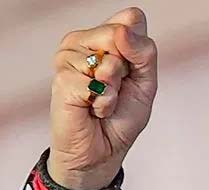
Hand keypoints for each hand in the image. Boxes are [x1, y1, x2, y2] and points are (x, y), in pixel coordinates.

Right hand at [47, 7, 156, 189]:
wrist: (102, 152)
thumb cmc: (121, 117)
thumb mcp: (146, 83)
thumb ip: (144, 52)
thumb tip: (121, 32)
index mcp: (106, 36)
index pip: (131, 18)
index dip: (139, 47)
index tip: (132, 71)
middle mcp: (83, 41)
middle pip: (118, 33)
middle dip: (127, 70)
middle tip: (115, 89)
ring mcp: (68, 58)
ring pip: (108, 60)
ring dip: (114, 90)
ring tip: (103, 101)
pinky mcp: (62, 79)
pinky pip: (95, 83)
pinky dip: (103, 103)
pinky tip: (92, 110)